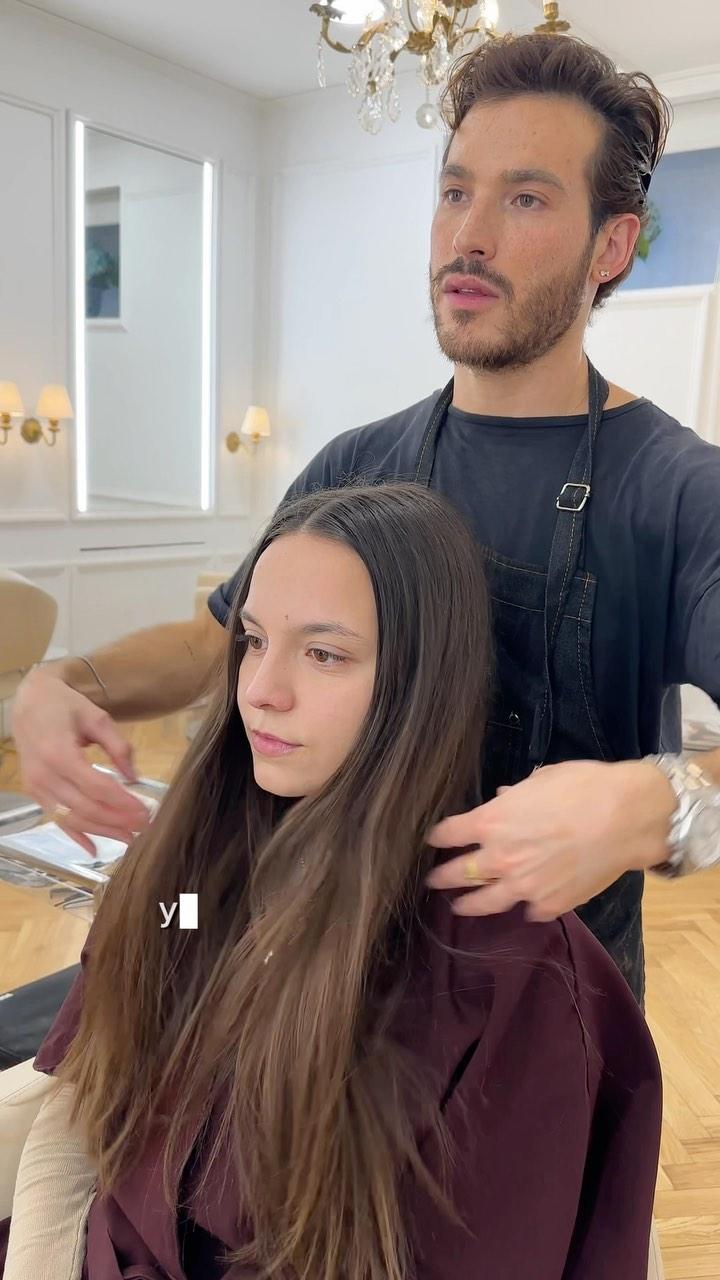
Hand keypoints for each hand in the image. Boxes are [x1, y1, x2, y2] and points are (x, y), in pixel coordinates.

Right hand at [11, 669, 150, 853]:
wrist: (28, 701)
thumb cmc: (65, 705)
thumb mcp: (97, 718)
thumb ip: (118, 746)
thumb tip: (134, 778)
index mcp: (59, 754)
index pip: (97, 787)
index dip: (123, 802)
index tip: (146, 810)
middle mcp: (44, 775)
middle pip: (86, 808)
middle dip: (117, 821)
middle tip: (144, 826)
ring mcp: (36, 787)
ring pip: (72, 818)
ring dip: (102, 831)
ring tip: (129, 838)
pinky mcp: (34, 793)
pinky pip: (57, 819)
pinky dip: (75, 836)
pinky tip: (95, 849)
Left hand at [425, 760, 675, 921]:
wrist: (626, 818)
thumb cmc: (584, 787)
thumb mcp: (540, 780)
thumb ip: (514, 796)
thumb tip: (503, 798)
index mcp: (490, 822)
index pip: (448, 833)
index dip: (438, 837)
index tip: (434, 839)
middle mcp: (499, 858)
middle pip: (456, 872)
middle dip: (441, 876)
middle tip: (432, 880)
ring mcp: (523, 887)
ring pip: (483, 902)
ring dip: (468, 904)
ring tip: (458, 907)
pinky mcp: (549, 905)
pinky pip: (528, 910)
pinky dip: (524, 906)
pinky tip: (523, 905)